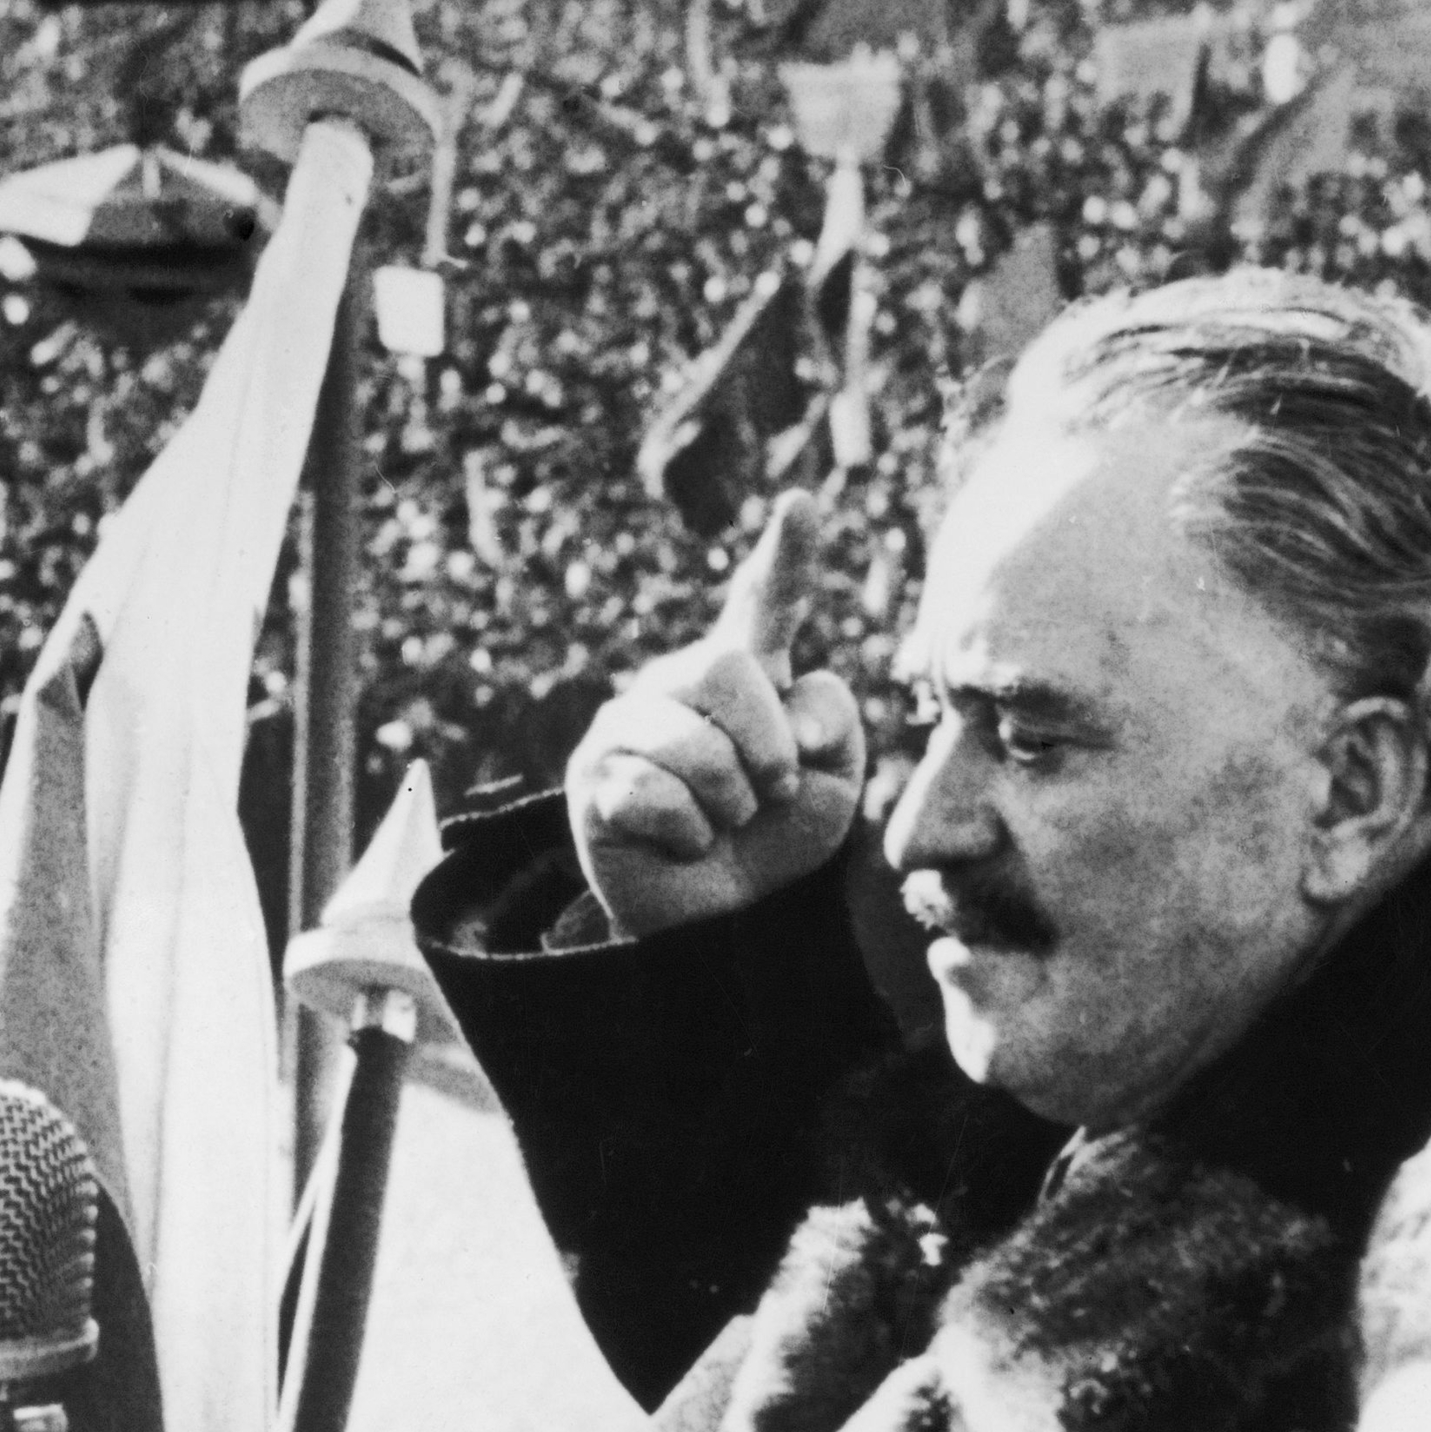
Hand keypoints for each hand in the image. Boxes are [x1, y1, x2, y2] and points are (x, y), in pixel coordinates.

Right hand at [567, 490, 868, 938]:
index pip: (764, 603)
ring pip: (693, 744)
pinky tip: (683, 843)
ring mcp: (627, 726)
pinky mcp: (593, 777)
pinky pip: (653, 794)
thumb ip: (833, 721)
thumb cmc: (778, 840)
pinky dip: (688, 833)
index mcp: (746, 674)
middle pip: (728, 667)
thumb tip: (788, 707)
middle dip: (768, 745)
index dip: (786, 554)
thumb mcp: (837, 781)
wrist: (729, 926)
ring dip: (730, 803)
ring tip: (723, 824)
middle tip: (771, 794)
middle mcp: (678, 684)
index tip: (802, 505)